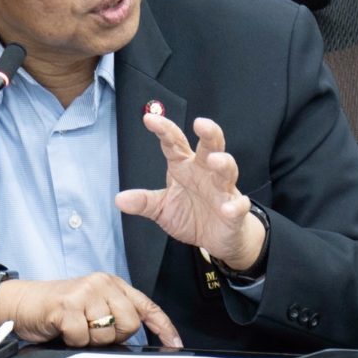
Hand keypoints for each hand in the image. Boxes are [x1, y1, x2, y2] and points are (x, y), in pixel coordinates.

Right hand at [0, 273, 181, 347]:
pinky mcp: (68, 305)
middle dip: (114, 336)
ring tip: (76, 328)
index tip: (174, 341)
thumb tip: (137, 335)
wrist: (22, 303)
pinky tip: (64, 329)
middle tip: (93, 331)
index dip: (162, 325)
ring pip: (108, 333)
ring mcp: (85, 292)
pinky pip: (83, 338)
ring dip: (91, 340)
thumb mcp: (90, 305)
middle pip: (130, 323)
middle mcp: (101, 283)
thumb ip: (114, 313)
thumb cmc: (56, 308)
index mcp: (110, 283)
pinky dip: (73, 341)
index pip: (145, 304)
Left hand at [115, 115, 265, 270]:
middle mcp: (205, 172)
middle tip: (200, 123)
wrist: (217, 238)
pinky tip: (228, 207)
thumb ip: (144, 201)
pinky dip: (235, 205)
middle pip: (210, 146)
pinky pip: (238, 205)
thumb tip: (119, 199)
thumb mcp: (162, 208)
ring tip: (215, 160)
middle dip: (208, 133)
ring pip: (227, 170)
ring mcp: (223, 190)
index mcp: (185, 167)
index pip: (174, 144)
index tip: (149, 119)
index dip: (164, 130)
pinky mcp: (235, 210)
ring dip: (223, 163)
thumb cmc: (191, 215)